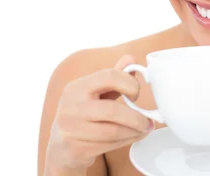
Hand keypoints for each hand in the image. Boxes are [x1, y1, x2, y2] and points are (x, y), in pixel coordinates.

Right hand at [45, 55, 153, 171]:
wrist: (61, 147)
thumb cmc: (82, 115)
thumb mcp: (95, 92)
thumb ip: (113, 76)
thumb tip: (131, 59)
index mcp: (76, 87)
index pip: (108, 76)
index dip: (129, 83)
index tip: (136, 94)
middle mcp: (71, 106)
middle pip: (112, 110)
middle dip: (136, 117)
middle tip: (148, 121)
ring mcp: (71, 129)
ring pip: (113, 131)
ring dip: (134, 131)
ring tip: (144, 129)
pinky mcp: (76, 149)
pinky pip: (109, 145)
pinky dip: (126, 141)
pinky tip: (133, 137)